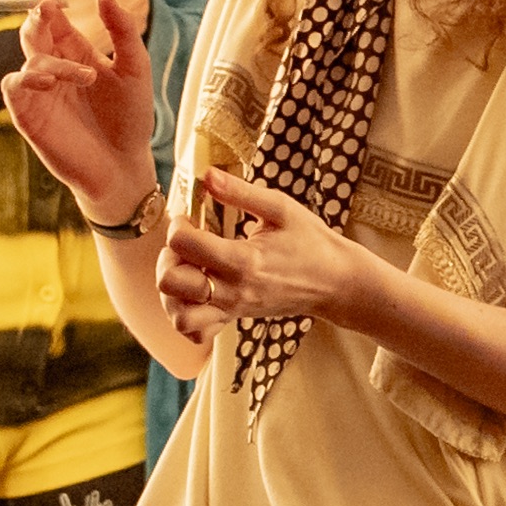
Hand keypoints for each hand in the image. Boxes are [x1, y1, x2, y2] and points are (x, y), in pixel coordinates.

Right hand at [0, 0, 160, 220]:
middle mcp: (53, 68)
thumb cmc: (131, 119)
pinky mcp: (29, 114)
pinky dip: (26, 78)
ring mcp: (39, 91)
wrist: (124, 166)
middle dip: (35, 15)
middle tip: (46, 5)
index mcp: (76, 53)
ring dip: (51, 59)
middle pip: (33, 31)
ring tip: (85, 75)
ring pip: (28, 58)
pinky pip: (13, 87)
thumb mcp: (135, 70)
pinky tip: (50, 83)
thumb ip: (123, 33)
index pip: (53, 18)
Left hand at [156, 163, 376, 335]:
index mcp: (244, 260)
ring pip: (178, 315)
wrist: (336, 282)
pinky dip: (186, 316)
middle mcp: (234, 290)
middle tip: (187, 245)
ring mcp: (233, 309)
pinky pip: (196, 331)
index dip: (179, 224)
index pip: (184, 243)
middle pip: (170, 282)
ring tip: (188, 269)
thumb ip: (240, 192)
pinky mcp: (234, 318)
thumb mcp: (281, 208)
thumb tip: (206, 174)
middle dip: (169, 257)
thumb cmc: (311, 242)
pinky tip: (195, 293)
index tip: (192, 217)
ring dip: (173, 291)